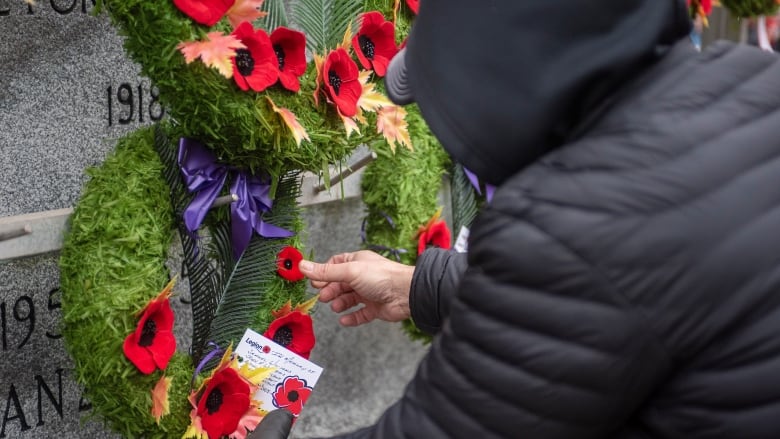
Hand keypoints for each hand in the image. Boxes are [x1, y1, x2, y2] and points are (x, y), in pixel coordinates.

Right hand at [299, 250, 414, 326]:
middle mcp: (363, 276)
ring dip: (340, 303)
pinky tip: (344, 320)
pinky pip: (360, 314)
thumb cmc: (381, 276)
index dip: (324, 273)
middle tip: (323, 297)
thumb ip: (325, 272)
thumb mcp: (349, 271)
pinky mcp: (375, 308)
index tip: (314, 282)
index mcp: (357, 262)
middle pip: (340, 283)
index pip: (335, 265)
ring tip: (335, 307)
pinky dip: (351, 318)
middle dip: (330, 290)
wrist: (406, 294)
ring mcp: (369, 292)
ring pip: (349, 299)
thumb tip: (302, 266)